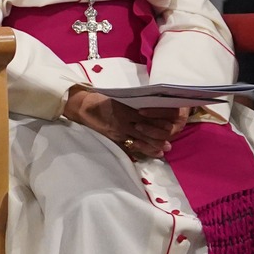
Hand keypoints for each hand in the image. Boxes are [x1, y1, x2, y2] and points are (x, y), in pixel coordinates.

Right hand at [63, 90, 182, 158]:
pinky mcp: (113, 138)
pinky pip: (129, 146)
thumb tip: (149, 110)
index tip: (171, 123)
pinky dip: (141, 150)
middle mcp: (123, 122)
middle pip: (146, 130)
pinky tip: (150, 153)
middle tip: (170, 141)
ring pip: (140, 140)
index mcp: (125, 110)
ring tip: (164, 149)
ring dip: (153, 145)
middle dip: (159, 136)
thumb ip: (132, 105)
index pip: (147, 117)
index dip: (159, 121)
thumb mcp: (118, 100)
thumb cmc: (100, 100)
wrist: (82, 107)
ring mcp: (118, 131)